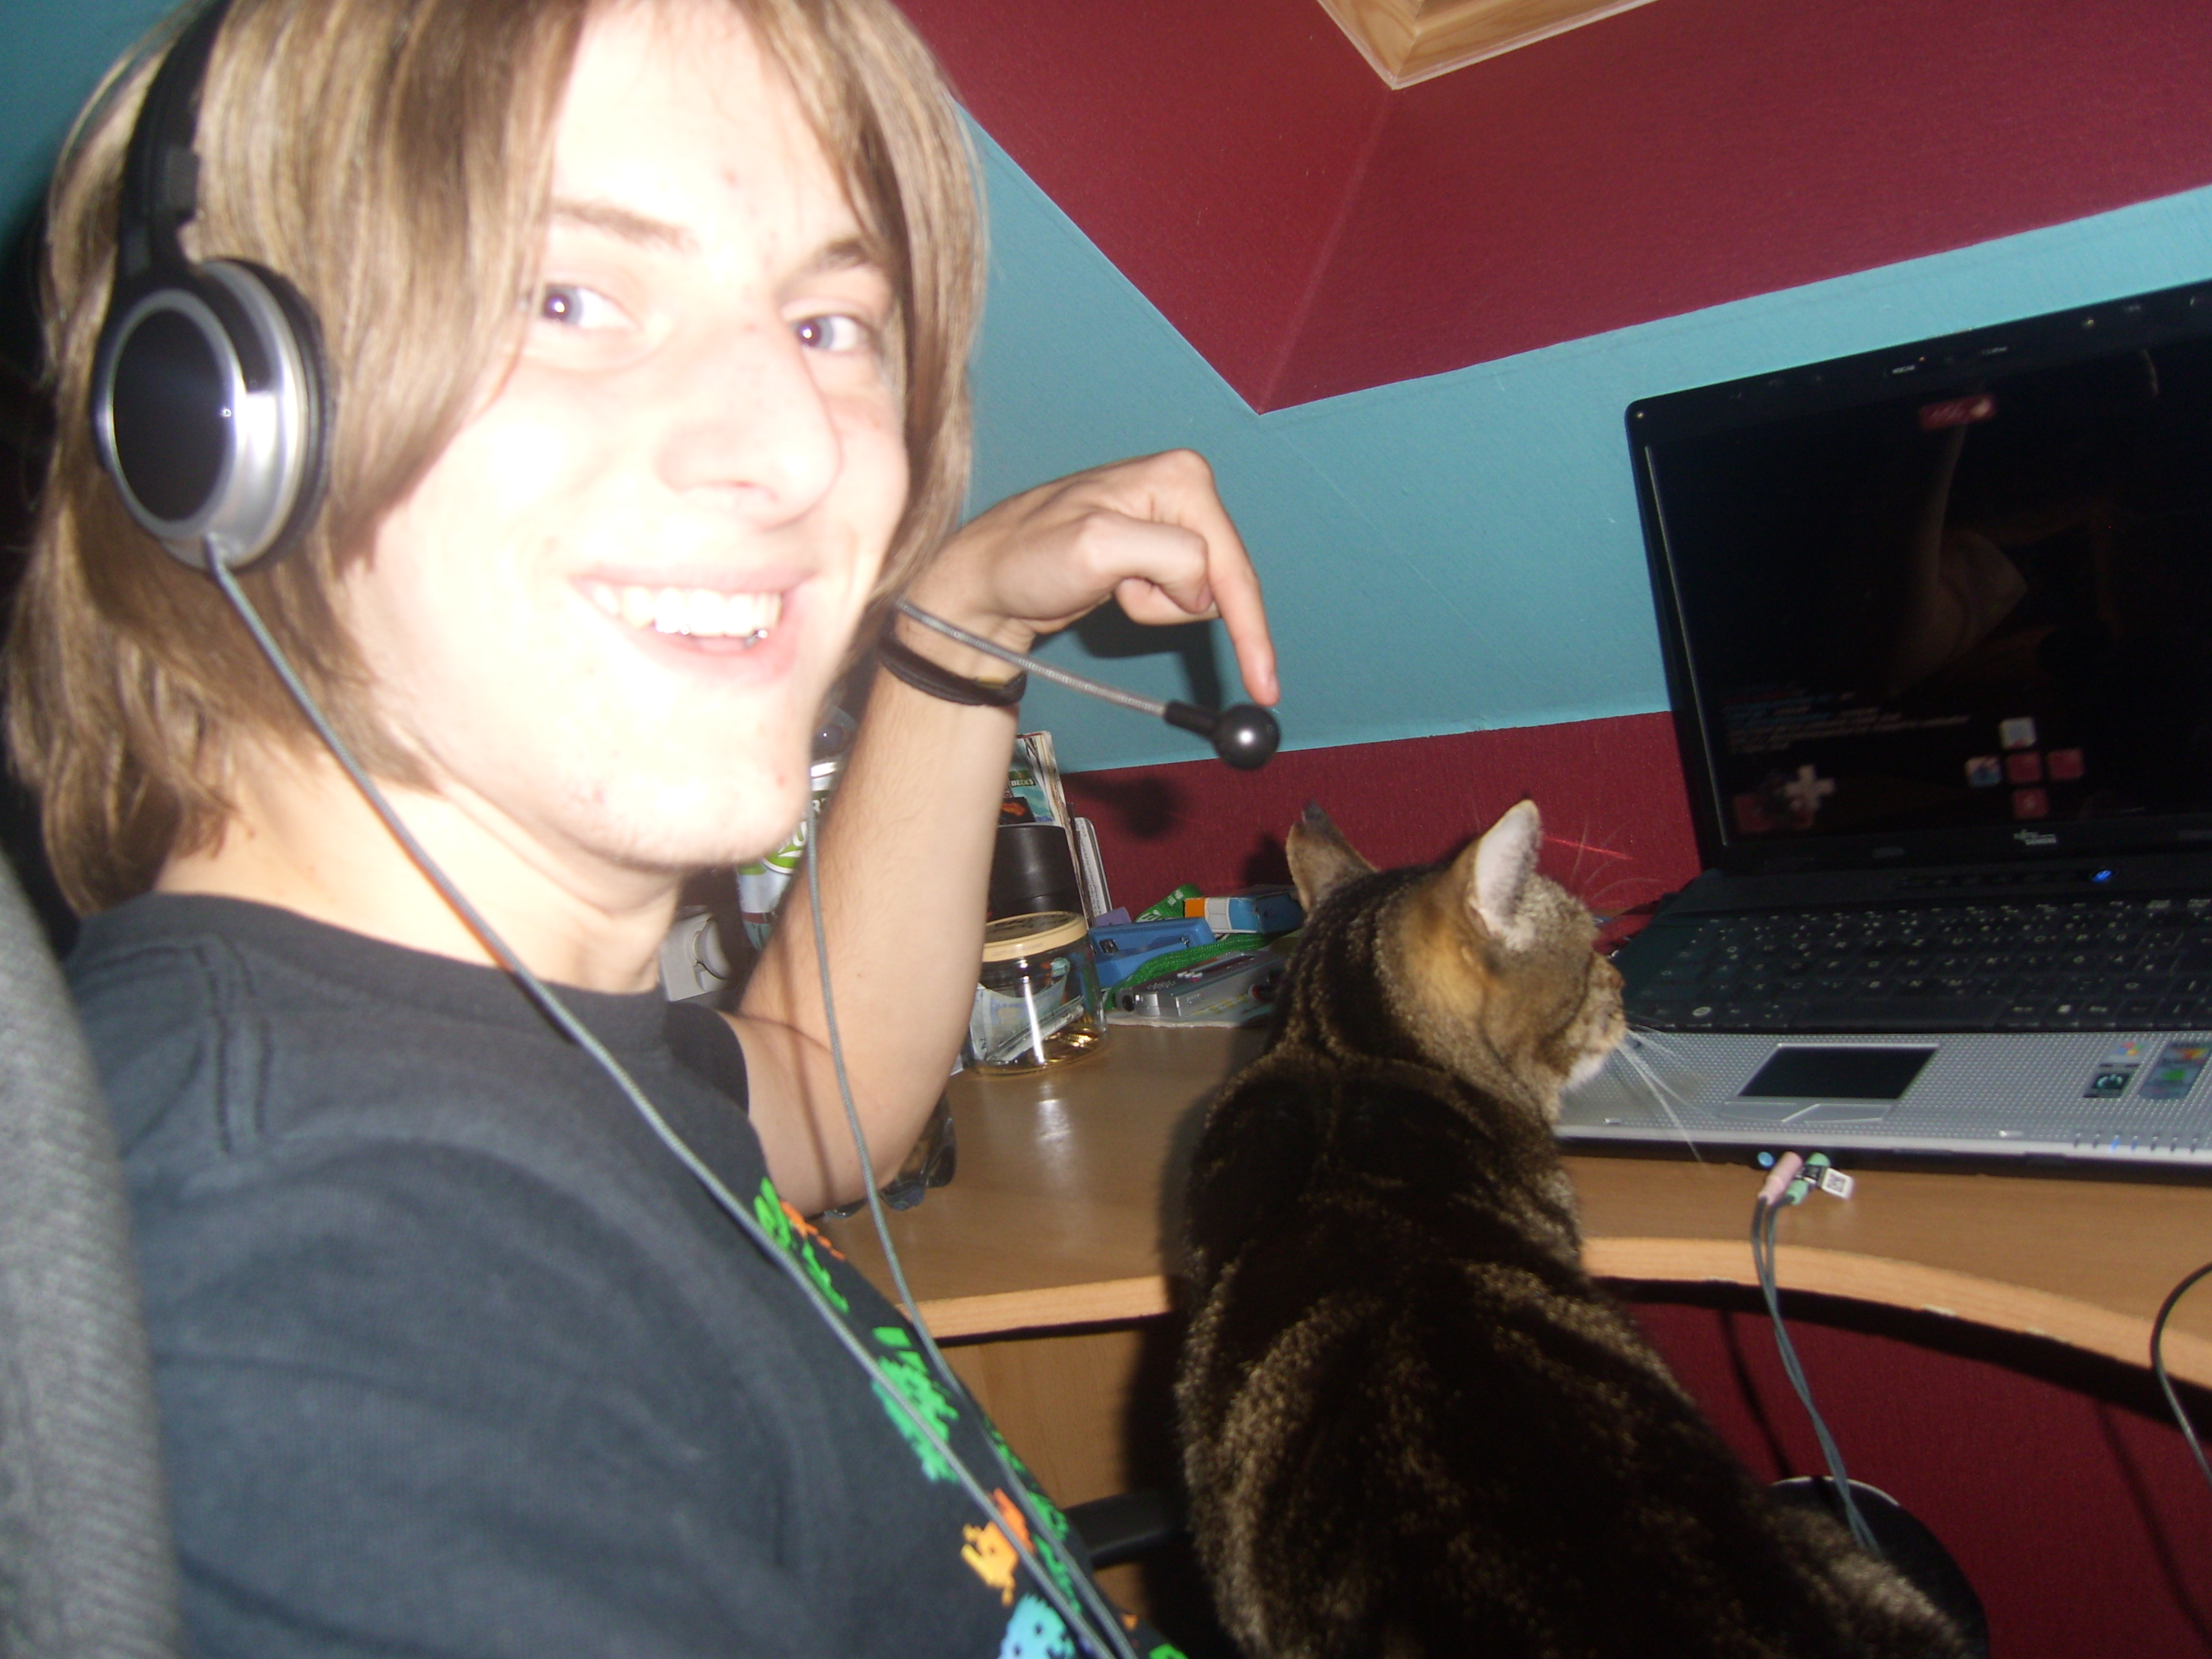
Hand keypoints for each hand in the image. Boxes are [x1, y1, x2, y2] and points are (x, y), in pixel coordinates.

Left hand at [905, 450, 1279, 706]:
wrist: (988, 579)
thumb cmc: (1028, 557)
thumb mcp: (1098, 548)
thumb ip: (1167, 556)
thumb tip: (1204, 581)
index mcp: (1179, 477)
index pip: (1228, 562)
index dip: (1248, 626)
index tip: (1265, 684)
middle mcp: (1181, 489)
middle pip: (1220, 578)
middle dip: (1173, 603)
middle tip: (1120, 597)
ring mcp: (1169, 520)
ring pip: (1199, 593)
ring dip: (1155, 606)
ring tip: (1109, 585)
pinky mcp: (1155, 548)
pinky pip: (1179, 596)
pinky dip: (1150, 606)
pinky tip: (1112, 588)